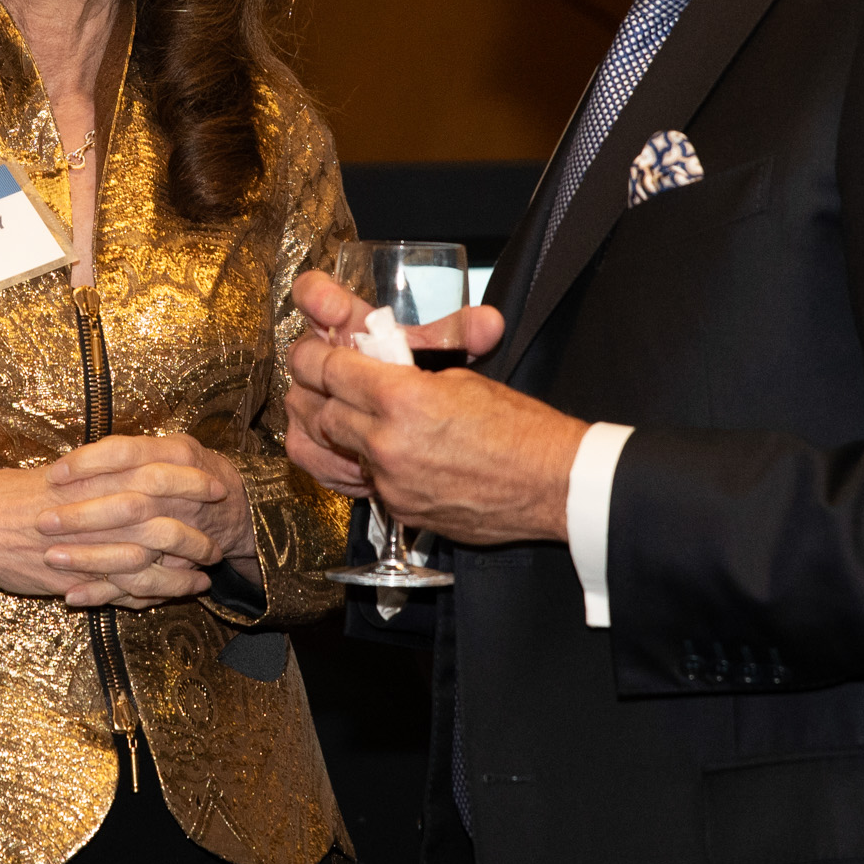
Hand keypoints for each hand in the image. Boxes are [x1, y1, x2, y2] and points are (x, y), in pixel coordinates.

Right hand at [0, 435, 248, 609]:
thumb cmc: (17, 493)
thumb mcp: (66, 471)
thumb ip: (104, 472)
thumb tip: (141, 465)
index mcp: (97, 478)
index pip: (158, 477)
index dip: (193, 484)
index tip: (218, 486)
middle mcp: (96, 513)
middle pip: (162, 524)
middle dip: (196, 535)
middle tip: (218, 542)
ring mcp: (88, 549)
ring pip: (149, 565)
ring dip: (181, 573)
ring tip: (204, 576)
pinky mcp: (77, 580)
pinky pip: (124, 592)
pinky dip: (152, 595)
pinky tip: (171, 596)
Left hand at [285, 271, 534, 533]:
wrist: (553, 483)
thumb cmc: (519, 426)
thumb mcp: (461, 379)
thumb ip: (407, 374)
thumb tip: (376, 370)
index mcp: (402, 397)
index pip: (329, 370)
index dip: (313, 357)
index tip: (311, 352)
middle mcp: (387, 442)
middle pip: (322, 413)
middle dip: (321, 396)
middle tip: (328, 384)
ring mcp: (391, 482)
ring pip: (340, 451)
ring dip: (344, 432)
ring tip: (363, 417)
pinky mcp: (400, 511)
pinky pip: (368, 482)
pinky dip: (373, 465)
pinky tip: (398, 453)